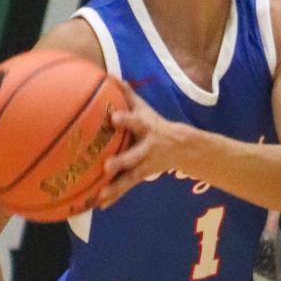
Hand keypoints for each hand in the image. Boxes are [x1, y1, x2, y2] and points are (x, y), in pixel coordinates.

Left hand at [98, 90, 192, 206]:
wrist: (181, 147)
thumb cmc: (154, 123)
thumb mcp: (144, 107)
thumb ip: (127, 94)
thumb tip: (109, 75)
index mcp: (147, 128)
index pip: (136, 122)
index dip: (126, 120)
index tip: (114, 118)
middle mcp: (146, 149)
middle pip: (133, 156)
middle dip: (121, 162)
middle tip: (106, 166)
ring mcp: (144, 165)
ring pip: (129, 178)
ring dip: (115, 187)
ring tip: (100, 196)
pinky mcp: (140, 176)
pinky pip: (125, 188)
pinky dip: (113, 197)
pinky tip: (100, 205)